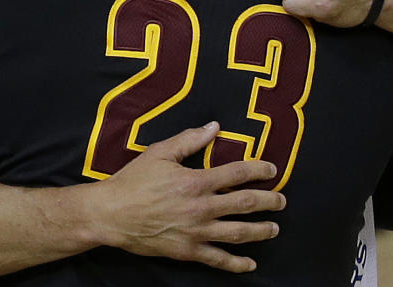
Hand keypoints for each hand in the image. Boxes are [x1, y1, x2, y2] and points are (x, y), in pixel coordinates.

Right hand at [91, 122, 284, 272]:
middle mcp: (201, 208)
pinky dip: (236, 264)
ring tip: (274, 229)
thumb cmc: (133, 181)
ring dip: (260, 231)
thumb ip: (190, 140)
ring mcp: (196, 232)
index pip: (237, 173)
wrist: (111, 214)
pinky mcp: (187, 251)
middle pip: (245, 204)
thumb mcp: (160, 152)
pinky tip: (250, 264)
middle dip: (269, 202)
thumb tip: (214, 127)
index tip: (272, 170)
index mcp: (196, 181)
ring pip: (238, 233)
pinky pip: (218, 259)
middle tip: (282, 201)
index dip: (259, 170)